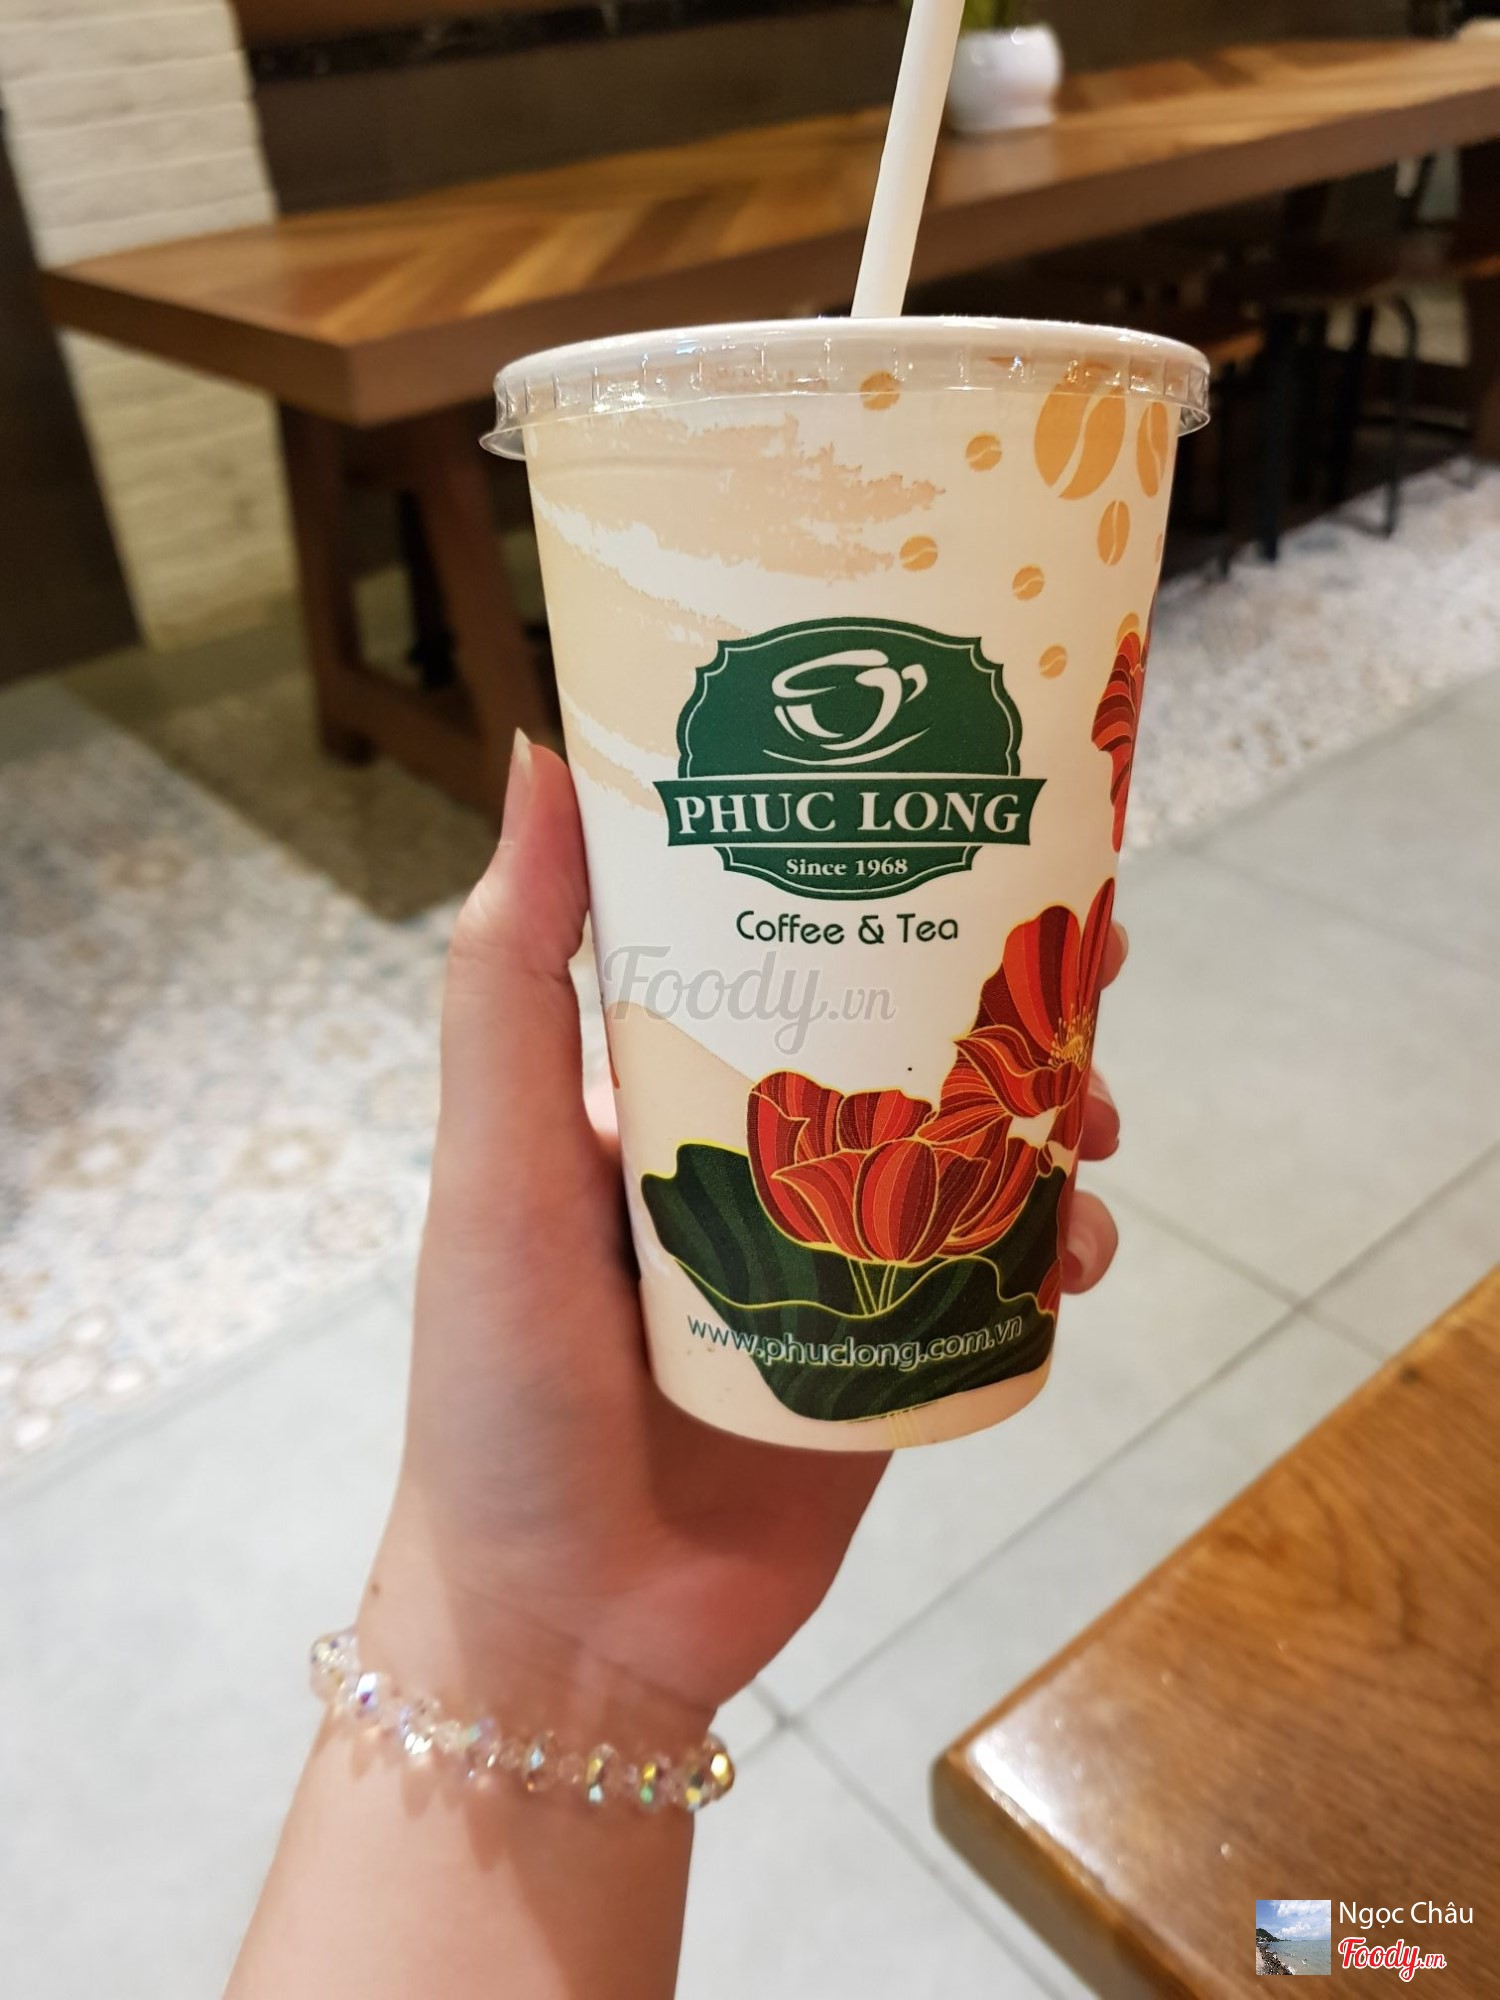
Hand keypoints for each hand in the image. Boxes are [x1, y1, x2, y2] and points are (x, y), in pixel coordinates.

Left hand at [370, 738, 1125, 1721]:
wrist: (568, 1628)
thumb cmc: (503, 1387)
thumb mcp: (494, 1168)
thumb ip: (511, 982)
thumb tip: (541, 757)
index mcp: (662, 1088)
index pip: (787, 942)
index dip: (885, 873)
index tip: (982, 812)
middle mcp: (759, 1155)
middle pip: (911, 1032)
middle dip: (1012, 987)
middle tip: (1099, 949)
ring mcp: (835, 1258)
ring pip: (979, 1146)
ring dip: (1059, 1113)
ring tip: (1102, 1117)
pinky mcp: (895, 1357)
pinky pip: (998, 1275)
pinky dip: (1056, 1246)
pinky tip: (1081, 1248)